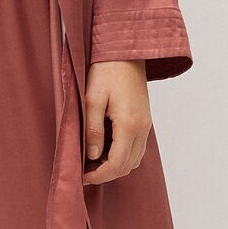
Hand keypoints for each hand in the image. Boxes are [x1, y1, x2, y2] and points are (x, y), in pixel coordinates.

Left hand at [82, 60, 150, 183]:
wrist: (126, 53)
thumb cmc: (107, 71)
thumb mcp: (92, 99)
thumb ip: (93, 129)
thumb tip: (92, 156)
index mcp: (129, 124)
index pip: (117, 164)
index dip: (99, 175)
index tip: (81, 176)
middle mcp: (142, 129)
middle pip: (127, 166)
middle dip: (106, 174)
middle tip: (84, 171)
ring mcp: (146, 126)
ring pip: (134, 160)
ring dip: (115, 166)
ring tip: (92, 162)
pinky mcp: (144, 121)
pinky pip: (137, 148)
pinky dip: (122, 156)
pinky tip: (105, 150)